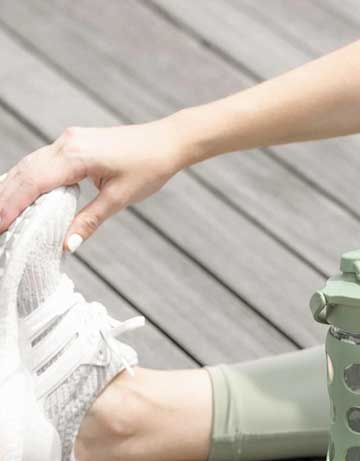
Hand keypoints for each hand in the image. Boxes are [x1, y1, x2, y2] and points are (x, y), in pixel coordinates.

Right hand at [0, 118, 190, 250]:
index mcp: (76, 156)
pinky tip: (19, 194)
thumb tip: (66, 245)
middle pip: (23, 173)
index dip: (10, 205)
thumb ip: (89, 221)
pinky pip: (41, 161)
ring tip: (2, 214)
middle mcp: (66, 144)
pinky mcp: (72, 143)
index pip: (32, 183)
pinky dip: (27, 179)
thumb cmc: (149, 167)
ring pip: (29, 165)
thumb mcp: (120, 199)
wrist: (167, 142)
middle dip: (4, 199)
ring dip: (12, 188)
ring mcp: (67, 140)